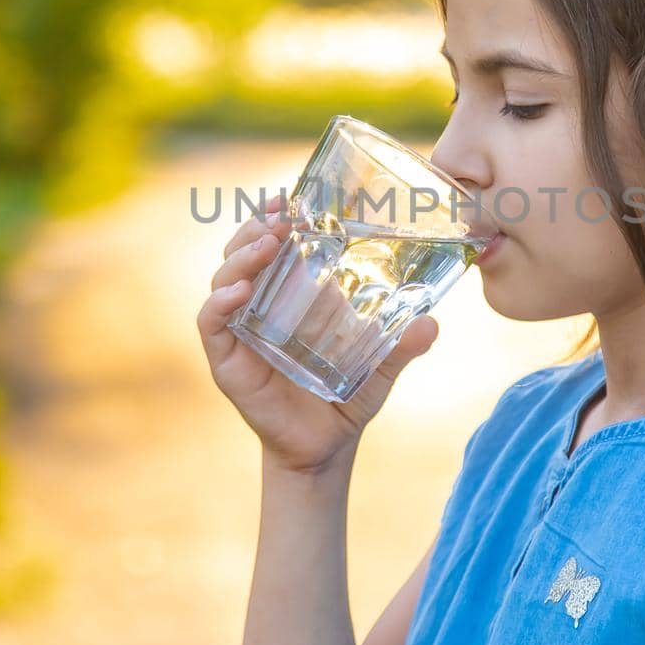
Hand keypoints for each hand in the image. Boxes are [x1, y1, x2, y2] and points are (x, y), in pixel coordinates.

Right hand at [196, 193, 440, 473]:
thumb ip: (403, 344)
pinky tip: (237, 294)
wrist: (326, 447)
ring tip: (266, 245)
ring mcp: (240, 330)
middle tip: (280, 217)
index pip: (274, 242)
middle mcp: (261, 303)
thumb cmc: (347, 395)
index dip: (275, 216)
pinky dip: (219, 305)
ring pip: (225, 279)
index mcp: (292, 292)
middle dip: (256, 228)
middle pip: (243, 251)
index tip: (289, 197)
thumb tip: (432, 324)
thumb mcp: (381, 365)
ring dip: (242, 257)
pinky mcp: (227, 359)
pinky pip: (211, 324)